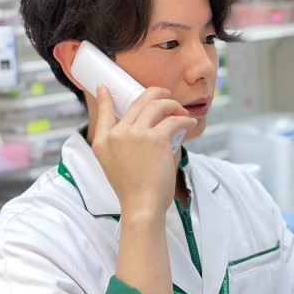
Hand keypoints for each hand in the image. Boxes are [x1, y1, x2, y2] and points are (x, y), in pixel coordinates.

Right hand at [92, 84, 196, 215]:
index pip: (103, 112)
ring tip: (181, 111)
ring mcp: (135, 134)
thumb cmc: (134, 190)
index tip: (105, 88)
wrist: (141, 205)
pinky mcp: (156, 138)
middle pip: (138, 102)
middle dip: (155, 94)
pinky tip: (190, 122)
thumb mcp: (115, 166)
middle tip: (166, 95)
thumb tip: (144, 130)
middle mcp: (117, 134)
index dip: (105, 98)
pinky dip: (185, 119)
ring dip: (172, 104)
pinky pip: (174, 120)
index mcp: (103, 141)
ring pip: (157, 105)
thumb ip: (122, 146)